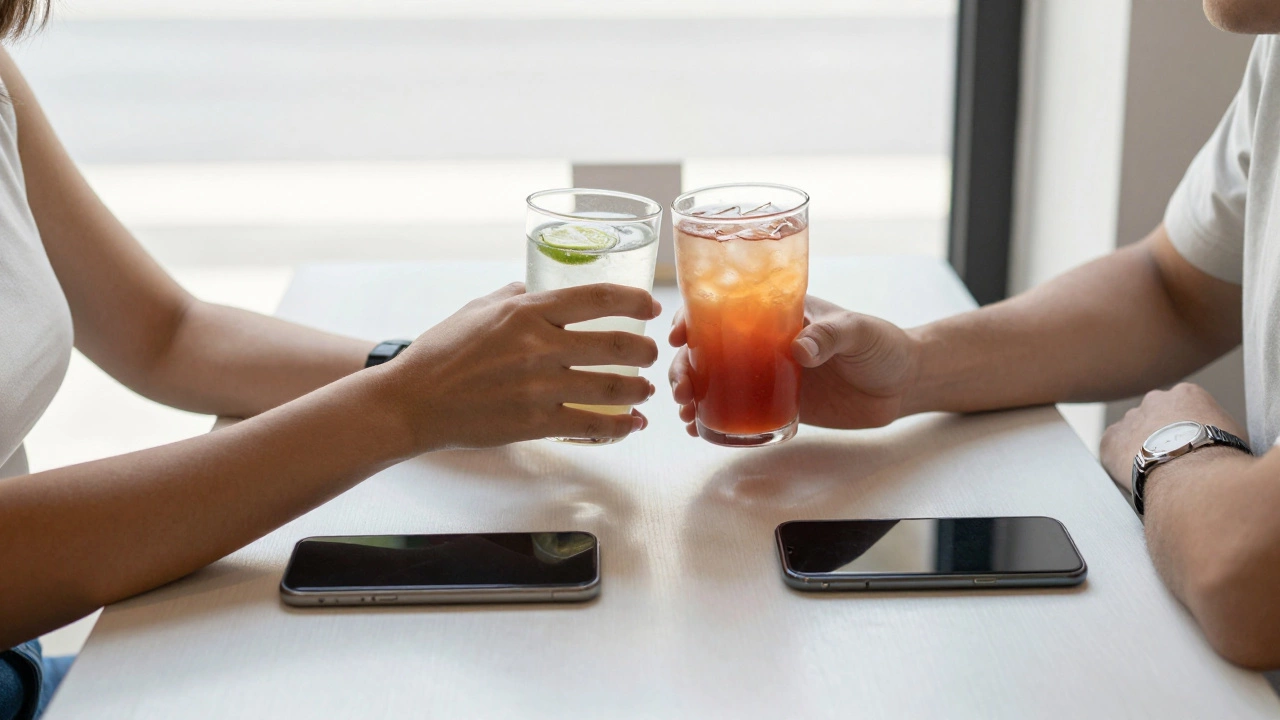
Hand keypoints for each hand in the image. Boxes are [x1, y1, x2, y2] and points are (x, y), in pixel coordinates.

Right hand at [384, 282, 660, 450]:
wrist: (413, 401)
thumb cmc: (442, 352)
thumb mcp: (479, 308)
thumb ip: (517, 295)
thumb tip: (542, 285)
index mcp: (526, 312)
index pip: (597, 298)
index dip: (634, 301)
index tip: (651, 306)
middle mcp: (538, 347)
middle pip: (616, 344)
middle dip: (646, 350)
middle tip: (651, 353)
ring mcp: (538, 388)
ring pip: (611, 387)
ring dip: (638, 388)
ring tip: (644, 389)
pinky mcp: (534, 423)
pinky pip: (592, 425)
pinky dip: (619, 425)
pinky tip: (630, 424)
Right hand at [668, 295, 918, 435]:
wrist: (904, 384)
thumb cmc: (884, 344)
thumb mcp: (858, 331)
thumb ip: (830, 336)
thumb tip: (799, 349)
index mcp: (778, 311)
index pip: (725, 305)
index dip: (694, 317)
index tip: (678, 336)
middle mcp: (765, 340)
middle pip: (709, 348)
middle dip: (684, 367)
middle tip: (682, 391)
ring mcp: (768, 372)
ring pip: (716, 379)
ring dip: (692, 393)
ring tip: (686, 414)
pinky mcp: (778, 402)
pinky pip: (738, 407)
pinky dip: (714, 417)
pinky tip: (700, 429)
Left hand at [1099, 383, 1245, 491]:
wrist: (1190, 471)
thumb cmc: (1218, 455)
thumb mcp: (1233, 432)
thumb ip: (1216, 426)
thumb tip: (1216, 437)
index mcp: (1186, 393)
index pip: (1182, 407)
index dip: (1186, 429)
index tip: (1188, 445)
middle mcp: (1154, 400)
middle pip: (1155, 417)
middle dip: (1160, 436)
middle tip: (1170, 459)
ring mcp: (1130, 418)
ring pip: (1132, 433)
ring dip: (1139, 449)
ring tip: (1155, 472)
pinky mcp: (1109, 440)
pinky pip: (1111, 450)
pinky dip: (1119, 462)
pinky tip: (1136, 476)